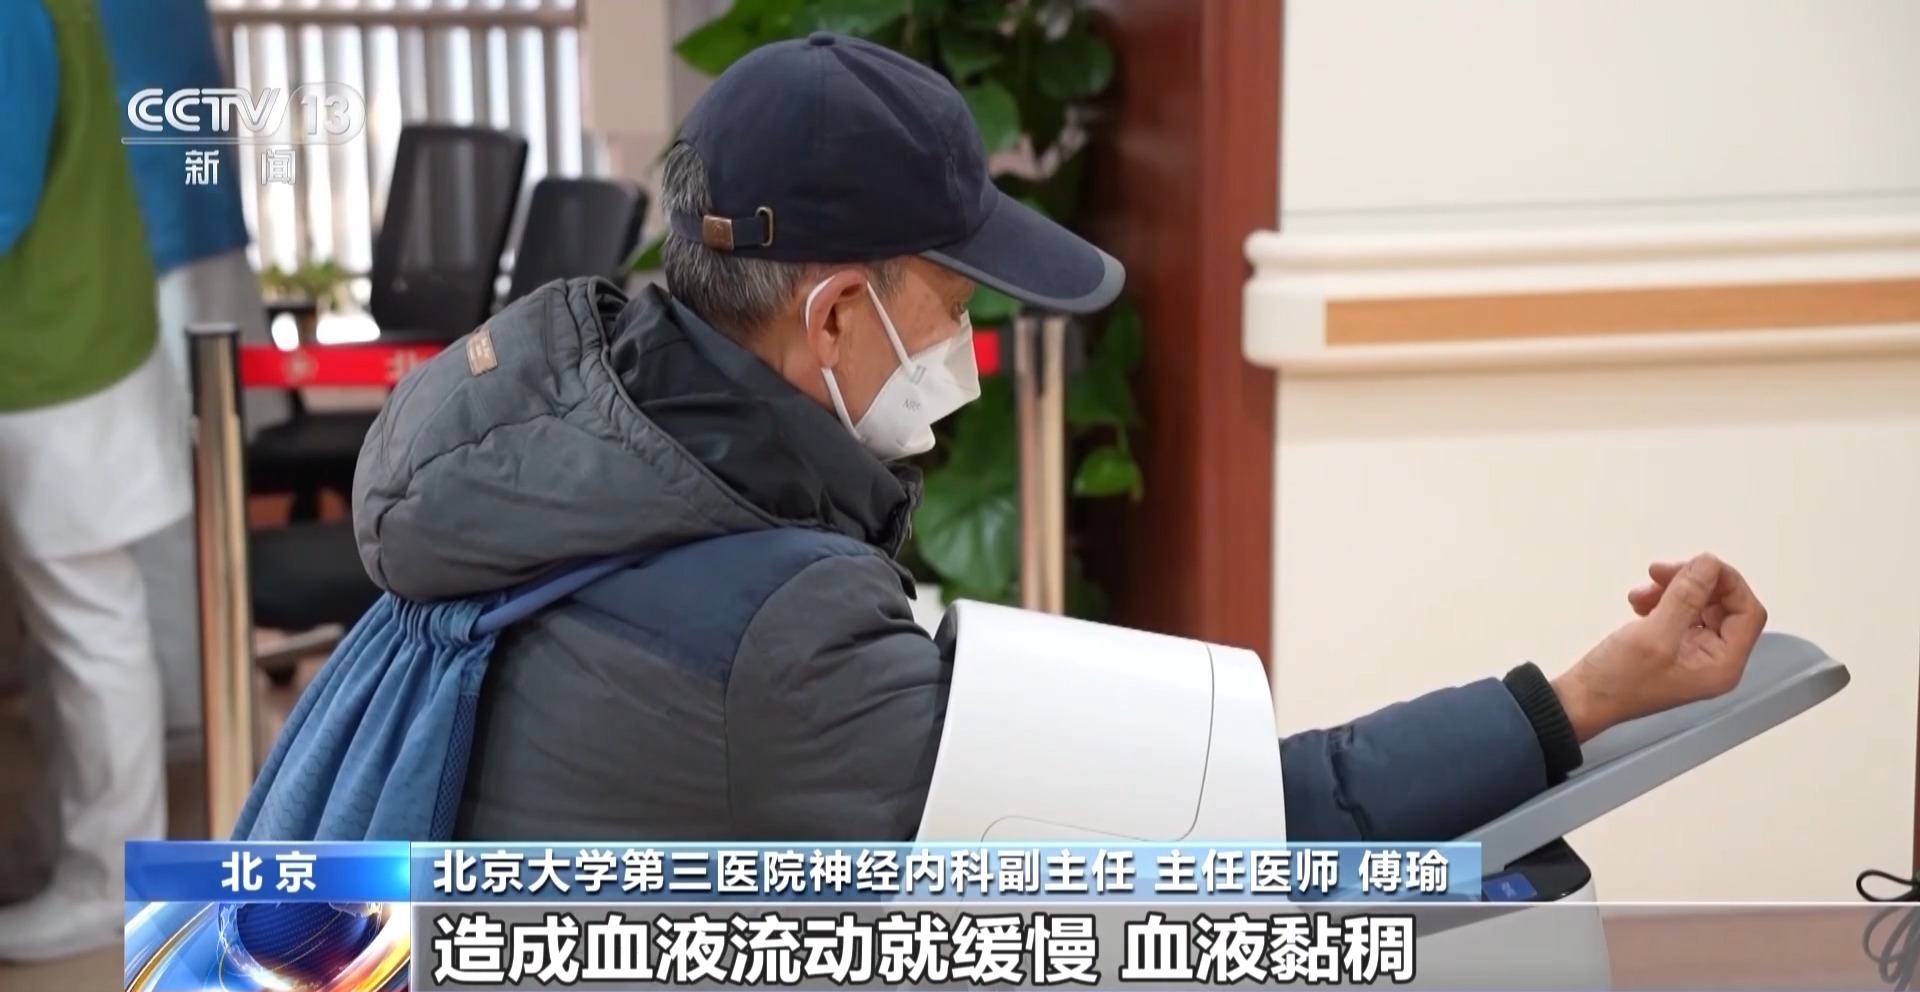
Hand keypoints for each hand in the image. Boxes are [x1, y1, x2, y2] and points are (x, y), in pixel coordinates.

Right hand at [1551, 553, 1767, 740]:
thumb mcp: (1654, 635)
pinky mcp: (1673, 649)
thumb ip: (1686, 597)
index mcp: (1722, 665)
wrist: (1581, 700)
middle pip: (1724, 606)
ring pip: (1700, 606)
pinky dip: (1661, 601)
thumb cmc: (1617, 679)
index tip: (1696, 564)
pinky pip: (1680, 614)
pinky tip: (1639, 602)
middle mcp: (1715, 660)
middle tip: (1660, 572)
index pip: (1747, 613)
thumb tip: (1709, 563)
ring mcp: (1694, 655)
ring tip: (1642, 591)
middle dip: (1695, 584)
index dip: (1727, 583)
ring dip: (1674, 590)